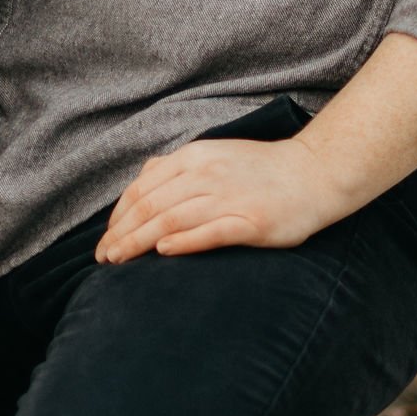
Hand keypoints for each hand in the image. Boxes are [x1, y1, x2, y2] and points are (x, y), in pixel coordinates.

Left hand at [96, 131, 342, 261]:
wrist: (314, 174)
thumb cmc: (261, 171)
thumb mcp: (215, 155)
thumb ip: (178, 166)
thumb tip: (143, 177)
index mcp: (194, 158)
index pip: (142, 189)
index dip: (118, 217)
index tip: (106, 240)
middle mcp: (207, 174)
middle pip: (150, 206)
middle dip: (121, 234)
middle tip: (103, 258)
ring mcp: (228, 197)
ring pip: (171, 220)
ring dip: (139, 242)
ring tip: (120, 261)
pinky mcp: (250, 221)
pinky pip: (209, 232)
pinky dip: (183, 242)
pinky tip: (162, 252)